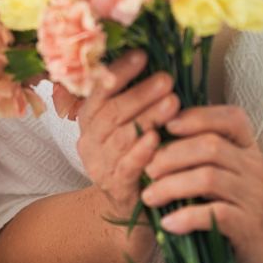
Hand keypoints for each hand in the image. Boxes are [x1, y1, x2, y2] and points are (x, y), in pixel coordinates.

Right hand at [71, 51, 181, 227]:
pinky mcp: (115, 188)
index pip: (100, 90)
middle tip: (167, 79)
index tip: (142, 55)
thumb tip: (158, 56)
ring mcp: (100, 166)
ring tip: (172, 103)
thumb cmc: (137, 155)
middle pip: (111, 111)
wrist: (132, 206)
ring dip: (147, 117)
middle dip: (140, 93)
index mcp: (90, 119)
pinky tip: (155, 139)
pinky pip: (126, 166)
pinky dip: (141, 151)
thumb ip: (137, 97)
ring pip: (121, 136)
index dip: (120, 72)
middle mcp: (90, 141)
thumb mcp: (130, 123)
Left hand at [141, 104, 262, 262]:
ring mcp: (251, 195)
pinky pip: (216, 214)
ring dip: (172, 185)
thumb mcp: (230, 172)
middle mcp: (253, 166)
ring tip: (150, 196)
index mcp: (247, 148)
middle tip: (147, 169)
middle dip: (172, 155)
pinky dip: (187, 217)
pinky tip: (168, 223)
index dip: (198, 116)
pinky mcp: (247, 225)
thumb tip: (158, 139)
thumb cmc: (241, 205)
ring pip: (209, 178)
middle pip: (210, 146)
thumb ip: (204, 154)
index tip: (168, 125)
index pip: (230, 118)